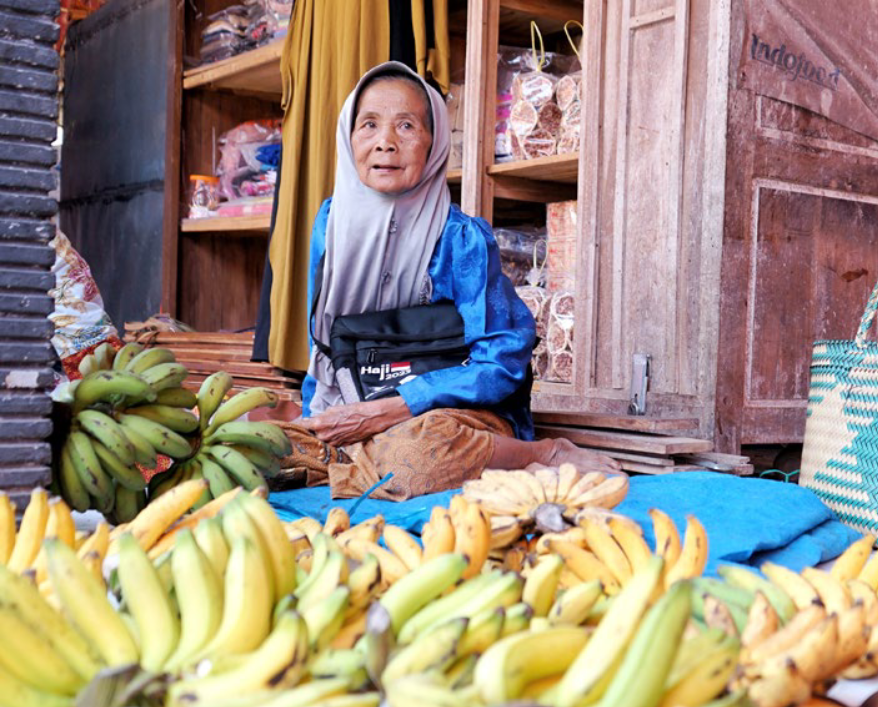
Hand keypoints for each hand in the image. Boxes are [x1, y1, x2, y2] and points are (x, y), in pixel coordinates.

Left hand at [297, 397, 412, 446]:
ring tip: (319, 431)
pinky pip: (330, 443)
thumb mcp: (334, 408)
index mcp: (320, 424)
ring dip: (318, 437)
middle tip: (301, 430)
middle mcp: (324, 436)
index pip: (300, 426)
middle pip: (308, 436)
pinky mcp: (340, 446)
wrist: (372, 419)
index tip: (287, 426)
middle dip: (306, 432)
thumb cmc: (355, 410)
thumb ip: (321, 415)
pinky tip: (332, 434)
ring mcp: (332, 443)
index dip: (293, 426)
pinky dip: (328, 440)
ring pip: (319, 441)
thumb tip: (314, 419)